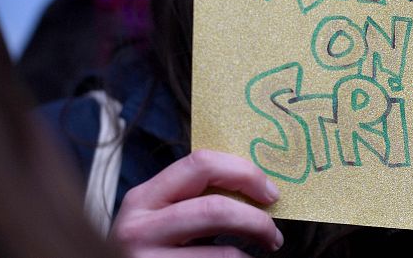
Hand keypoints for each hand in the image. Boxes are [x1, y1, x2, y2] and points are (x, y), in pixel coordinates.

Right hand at [111, 149, 283, 256]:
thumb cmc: (151, 249)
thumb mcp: (162, 216)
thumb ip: (194, 197)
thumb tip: (255, 187)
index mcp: (143, 198)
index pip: (200, 163)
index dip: (244, 173)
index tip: (270, 191)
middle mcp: (138, 228)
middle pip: (214, 208)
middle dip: (255, 219)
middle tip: (274, 230)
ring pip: (222, 253)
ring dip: (252, 251)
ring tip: (264, 251)